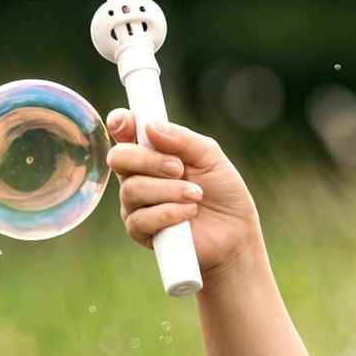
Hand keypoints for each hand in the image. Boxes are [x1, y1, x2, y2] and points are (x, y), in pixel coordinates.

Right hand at [105, 110, 262, 279]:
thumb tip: (150, 126)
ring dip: (169, 190)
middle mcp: (138, 174)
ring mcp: (135, 203)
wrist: (235, 233)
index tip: (128, 122)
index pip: (125, 131)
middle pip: (120, 158)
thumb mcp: (210, 157)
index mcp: (152, 150)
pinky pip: (141, 218)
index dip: (121, 123)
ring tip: (196, 195)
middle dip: (149, 160)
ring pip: (132, 189)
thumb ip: (182, 139)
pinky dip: (169, 213)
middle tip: (179, 168)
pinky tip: (189, 213)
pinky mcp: (140, 231)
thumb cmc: (223, 192)